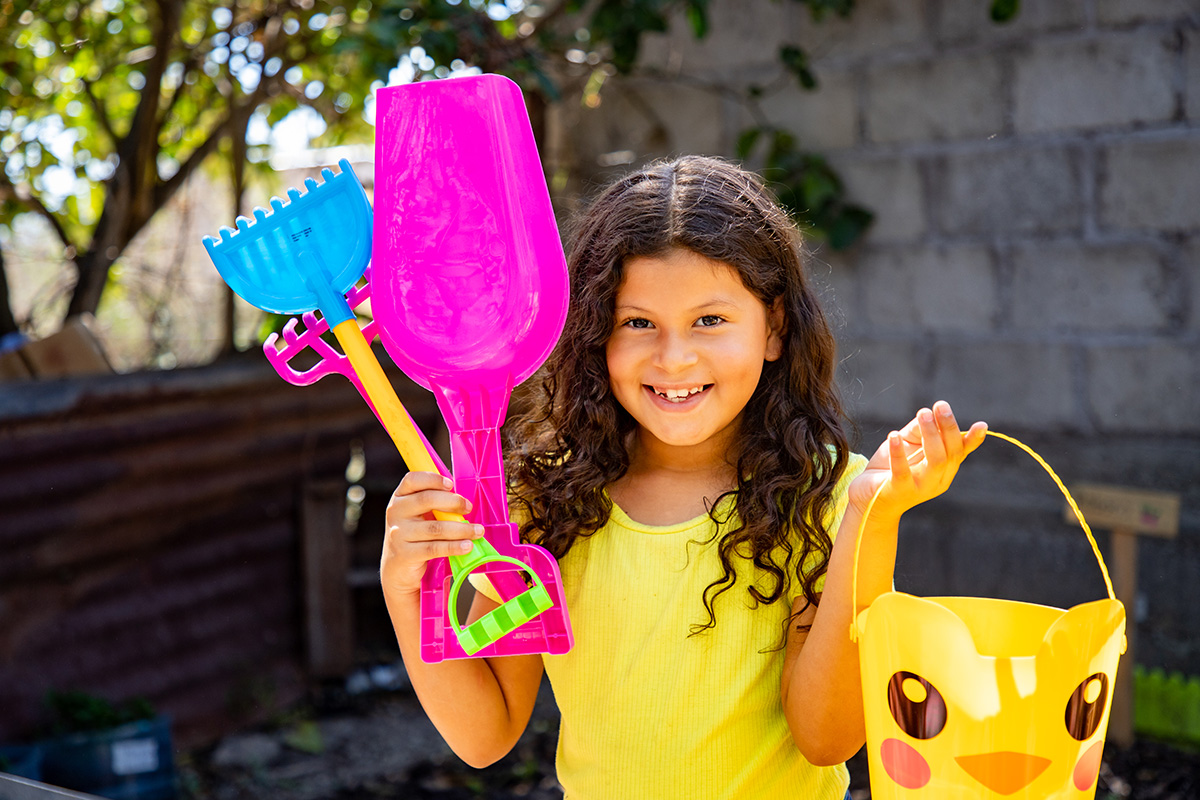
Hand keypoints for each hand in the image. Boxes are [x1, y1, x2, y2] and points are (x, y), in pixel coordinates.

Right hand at [381, 471, 484, 597]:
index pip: (412, 480)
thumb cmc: (414, 535)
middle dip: (453, 502)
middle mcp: (396, 512)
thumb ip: (433, 504)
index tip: (451, 484)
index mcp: (399, 497)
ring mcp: (398, 533)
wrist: (397, 567)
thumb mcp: (417, 515)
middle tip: (468, 507)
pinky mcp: (405, 554)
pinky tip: (467, 546)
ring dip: (461, 529)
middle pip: (426, 500)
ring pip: (435, 528)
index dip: (433, 479)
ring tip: (477, 531)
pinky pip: (434, 548)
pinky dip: (454, 547)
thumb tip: (462, 500)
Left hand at [848, 401, 986, 521]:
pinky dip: (898, 453)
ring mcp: (921, 488)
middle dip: (947, 427)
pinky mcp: (899, 491)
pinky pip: (902, 472)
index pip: (961, 452)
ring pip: (936, 461)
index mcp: (944, 468)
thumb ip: (919, 430)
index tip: (982, 425)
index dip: (973, 439)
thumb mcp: (908, 445)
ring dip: (931, 435)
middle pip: (951, 452)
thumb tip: (929, 414)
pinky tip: (893, 435)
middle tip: (939, 405)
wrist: (868, 498)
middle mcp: (938, 480)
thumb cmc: (890, 468)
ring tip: (923, 414)